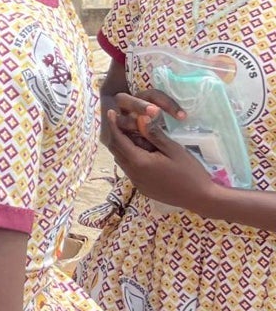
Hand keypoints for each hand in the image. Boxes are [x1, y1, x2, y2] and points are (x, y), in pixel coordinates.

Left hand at [102, 109, 220, 213]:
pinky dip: (130, 158)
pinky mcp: (141, 188)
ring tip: (134, 134)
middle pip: (116, 150)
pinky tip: (142, 152)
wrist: (200, 198)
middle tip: (123, 121)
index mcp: (139, 162)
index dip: (112, 125)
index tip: (110, 112)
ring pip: (121, 160)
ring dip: (123, 146)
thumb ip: (154, 135)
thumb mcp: (174, 150)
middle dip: (116, 135)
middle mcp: (132, 173)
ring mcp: (136, 183)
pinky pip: (129, 170)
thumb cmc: (190, 172)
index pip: (118, 140)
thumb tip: (140, 118)